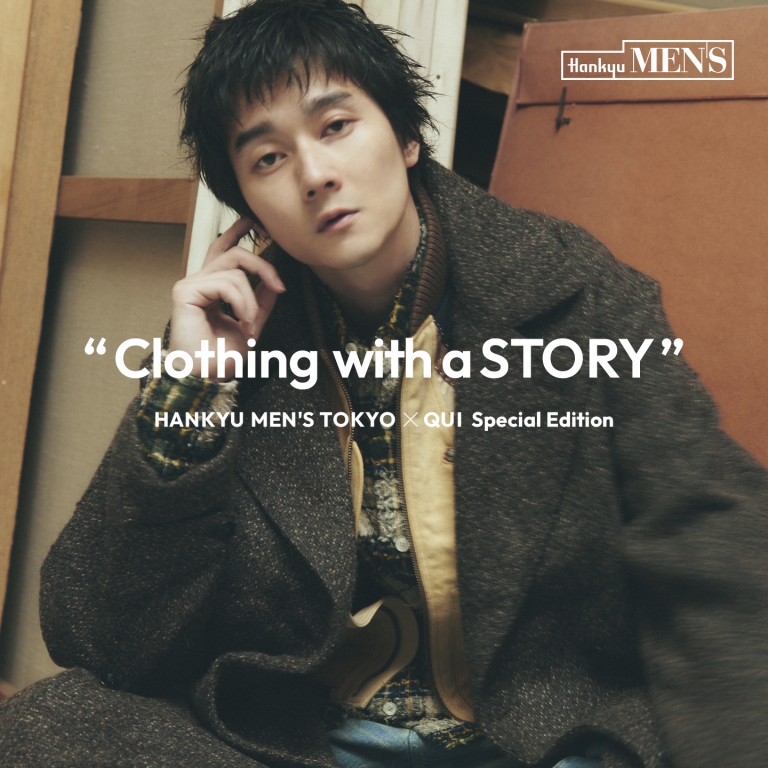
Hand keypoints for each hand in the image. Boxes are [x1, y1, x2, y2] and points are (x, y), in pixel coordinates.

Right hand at [168, 218, 284, 379]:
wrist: (207, 378)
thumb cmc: (221, 359)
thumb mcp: (251, 324)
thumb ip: (261, 301)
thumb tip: (274, 281)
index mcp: (211, 289)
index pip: (222, 251)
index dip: (235, 233)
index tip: (252, 221)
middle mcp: (199, 283)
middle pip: (233, 252)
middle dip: (261, 264)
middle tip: (279, 285)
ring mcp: (190, 285)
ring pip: (235, 268)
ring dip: (252, 299)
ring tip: (250, 323)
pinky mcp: (186, 291)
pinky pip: (227, 282)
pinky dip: (242, 302)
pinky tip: (241, 320)